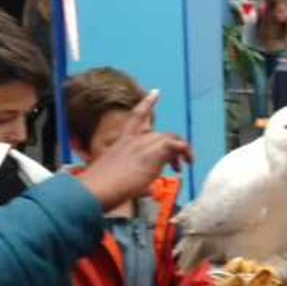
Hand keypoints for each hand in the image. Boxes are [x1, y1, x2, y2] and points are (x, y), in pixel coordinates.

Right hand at [77, 90, 193, 208]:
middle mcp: (135, 138)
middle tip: (176, 165)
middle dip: (170, 147)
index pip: (137, 116)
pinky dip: (186, 152)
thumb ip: (129, 178)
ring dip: (180, 153)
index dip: (147, 103)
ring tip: (180, 168)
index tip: (155, 92)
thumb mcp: (114, 176)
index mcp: (123, 141)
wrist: (98, 187)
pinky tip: (188, 163)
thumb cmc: (100, 187)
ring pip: (171, 138)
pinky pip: (180, 145)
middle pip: (160, 133)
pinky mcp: (158, 149)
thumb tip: (146, 192)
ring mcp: (146, 142)